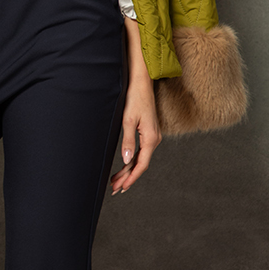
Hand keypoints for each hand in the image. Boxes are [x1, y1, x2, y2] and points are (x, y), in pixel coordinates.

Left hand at [111, 18, 160, 194]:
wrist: (141, 81)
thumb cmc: (134, 98)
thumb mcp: (128, 120)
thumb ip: (128, 142)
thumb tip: (127, 160)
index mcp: (150, 138)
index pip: (141, 165)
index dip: (131, 178)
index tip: (121, 188)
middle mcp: (154, 139)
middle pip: (140, 164)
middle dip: (127, 177)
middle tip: (114, 188)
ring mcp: (152, 135)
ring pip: (140, 158)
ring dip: (128, 170)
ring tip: (116, 180)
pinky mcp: (148, 131)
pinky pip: (141, 150)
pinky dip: (132, 160)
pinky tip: (124, 165)